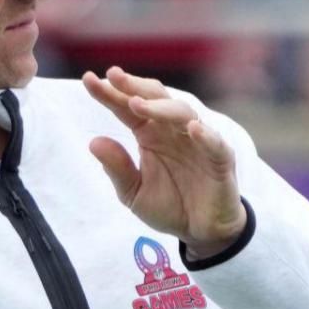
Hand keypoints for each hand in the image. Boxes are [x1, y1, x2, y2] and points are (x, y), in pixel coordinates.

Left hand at [84, 67, 246, 257]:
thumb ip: (117, 169)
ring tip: (137, 104)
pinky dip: (205, 135)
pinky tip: (191, 128)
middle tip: (113, 76)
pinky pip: (214, 144)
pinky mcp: (220, 160)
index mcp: (149, 134)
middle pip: (155, 98)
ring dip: (160, 107)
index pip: (127, 107)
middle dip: (134, 86)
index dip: (109, 93)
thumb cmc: (169, 205)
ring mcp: (198, 142)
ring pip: (182, 113)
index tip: (88, 79)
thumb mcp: (133, 193)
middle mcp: (172, 131)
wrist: (200, 232)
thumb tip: (93, 142)